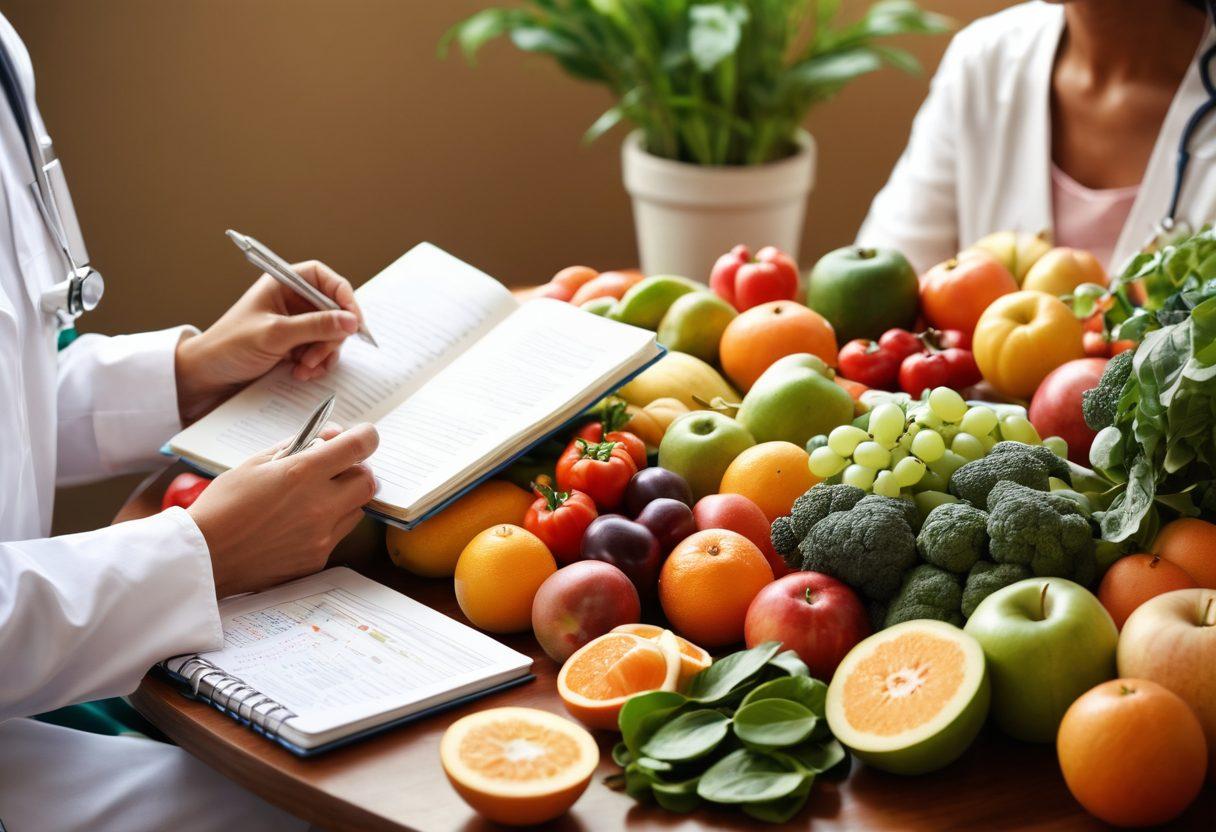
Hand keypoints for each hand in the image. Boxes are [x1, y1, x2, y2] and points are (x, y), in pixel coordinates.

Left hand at [175, 261, 365, 421]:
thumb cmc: (230, 346)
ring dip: (323, 354)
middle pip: (333, 310)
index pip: (325, 279)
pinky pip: (321, 352)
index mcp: (283, 284)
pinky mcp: (295, 346)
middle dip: (330, 336)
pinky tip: (301, 373)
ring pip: (330, 334)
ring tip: (304, 368)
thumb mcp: (275, 334)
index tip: (354, 319)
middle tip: (317, 355)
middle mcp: (292, 301)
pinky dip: (317, 364)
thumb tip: (351, 321)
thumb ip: (315, 326)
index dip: (343, 295)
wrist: (206, 376)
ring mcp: (295, 325)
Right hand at [187, 422, 378, 597]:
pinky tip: (297, 524)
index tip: (362, 436)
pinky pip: (337, 535)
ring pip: (356, 510)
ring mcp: (321, 536)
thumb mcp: (255, 463)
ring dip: (344, 499)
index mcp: (302, 474)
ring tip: (311, 499)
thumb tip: (333, 436)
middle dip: (357, 471)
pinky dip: (327, 525)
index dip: (365, 436)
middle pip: (368, 481)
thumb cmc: (223, 504)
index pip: (359, 446)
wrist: (202, 557)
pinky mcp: (316, 559)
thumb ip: (299, 446)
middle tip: (336, 470)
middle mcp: (319, 506)